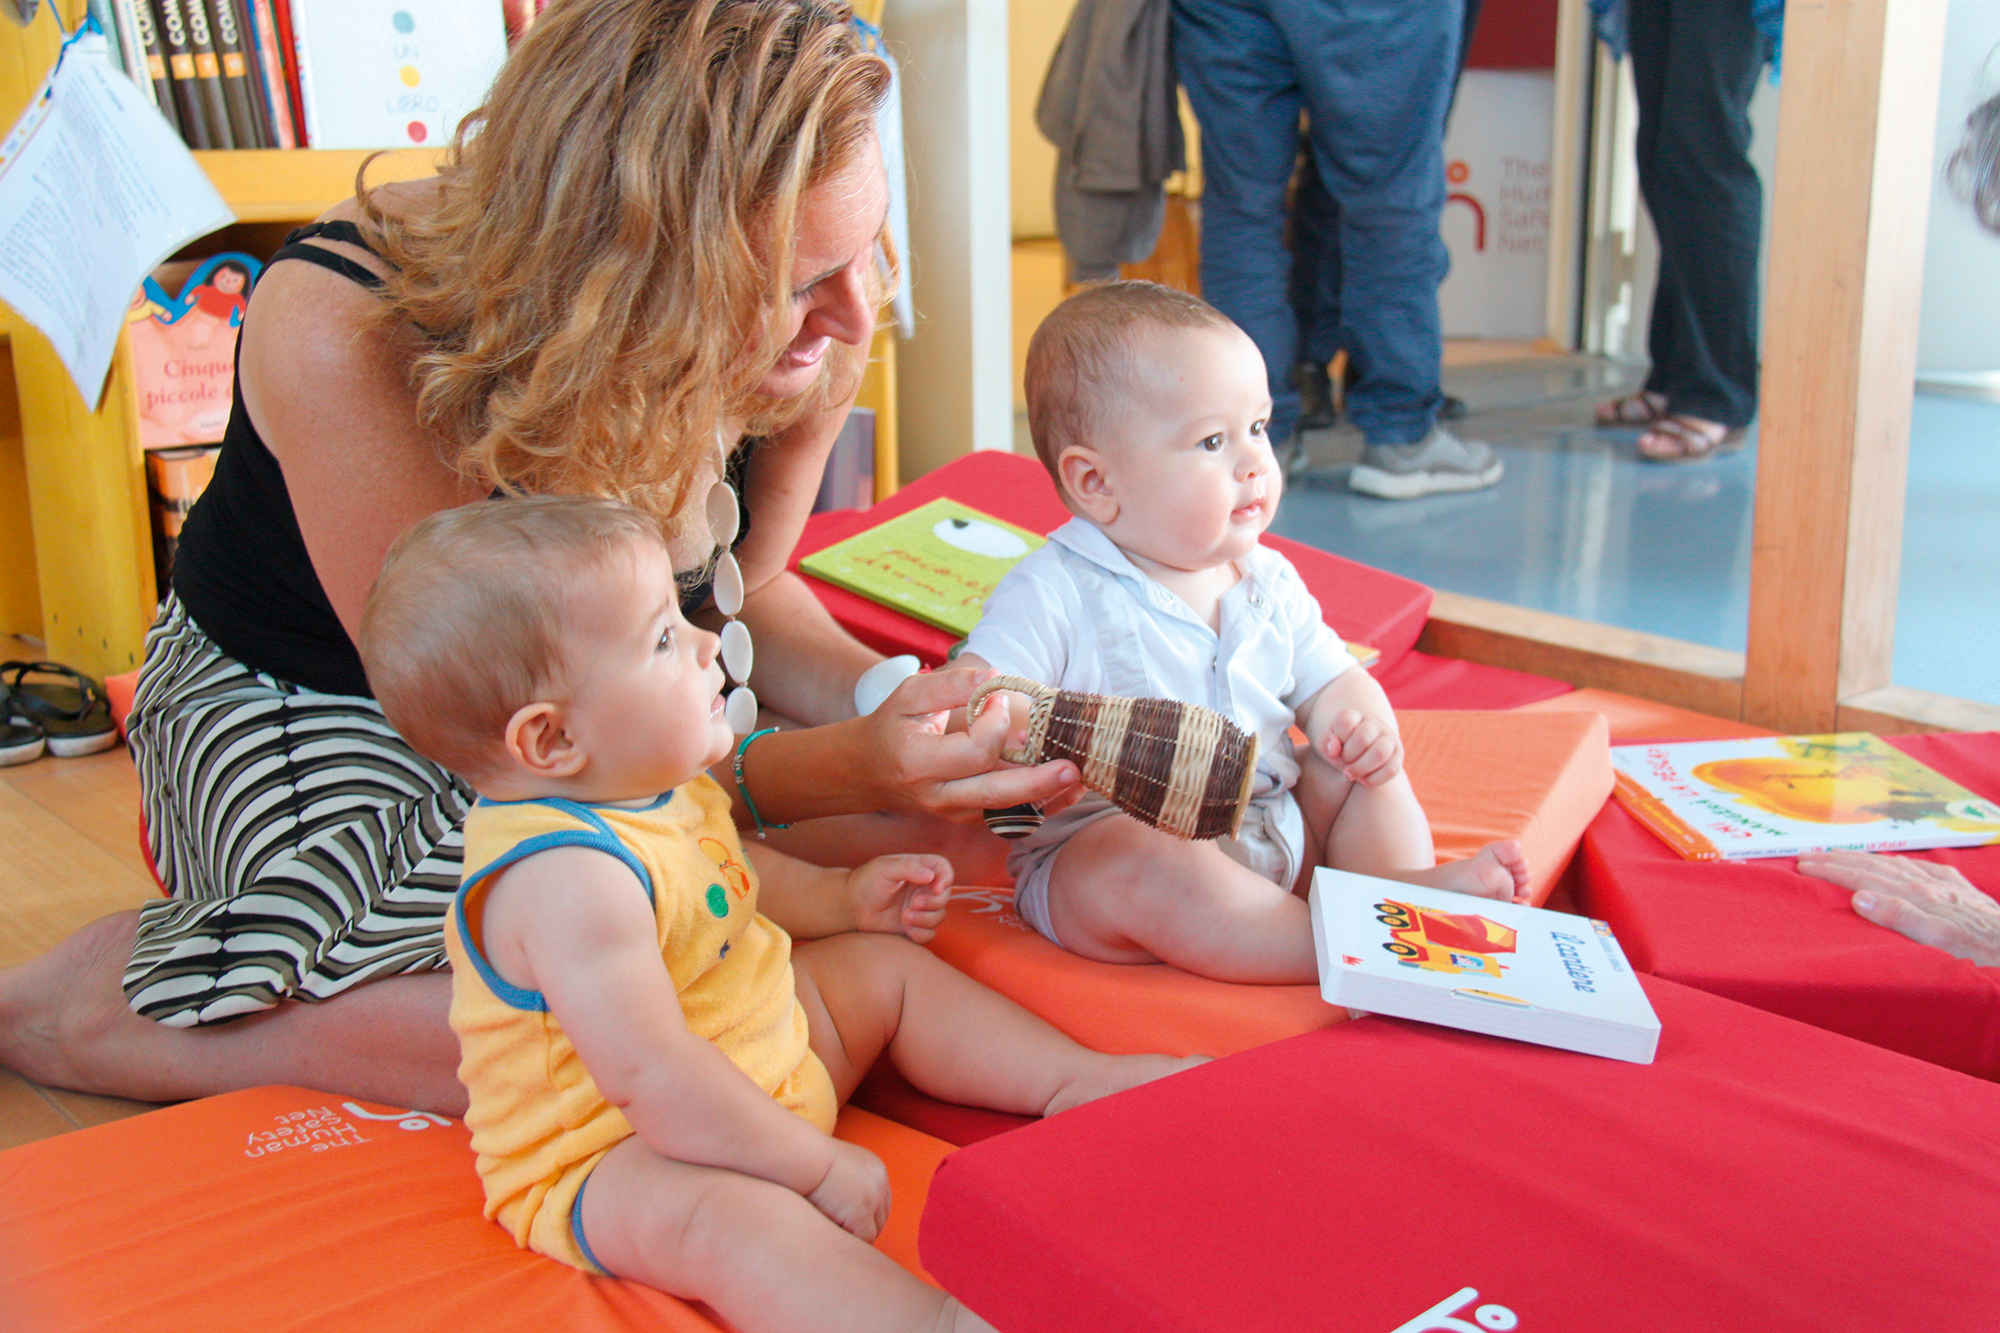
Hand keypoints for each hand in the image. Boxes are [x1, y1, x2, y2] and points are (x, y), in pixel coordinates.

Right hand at [805, 1139, 890, 1241]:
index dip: (868, 1217)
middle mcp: (879, 1183)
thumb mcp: (837, 1164)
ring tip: (838, 1242)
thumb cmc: (809, 1162)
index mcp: (875, 1170)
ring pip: (872, 1231)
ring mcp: (873, 1198)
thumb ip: (846, 1180)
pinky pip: (863, 1239)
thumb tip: (842, 1200)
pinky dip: (851, 1242)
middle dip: (864, 1229)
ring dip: (856, 1237)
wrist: (803, 1158)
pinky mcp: (861, 1214)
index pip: (881, 1202)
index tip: (852, 1226)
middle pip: (880, 1218)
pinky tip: (835, 1243)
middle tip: (846, 1239)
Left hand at [848, 853, 953, 942]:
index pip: (943, 869)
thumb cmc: (866, 881)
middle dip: (932, 902)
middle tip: (913, 903)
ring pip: (939, 916)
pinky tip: (906, 929)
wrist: (851, 906)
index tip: (936, 888)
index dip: (946, 878)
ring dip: (925, 919)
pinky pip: (929, 934)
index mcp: (919, 870)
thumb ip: (908, 867)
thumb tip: (930, 875)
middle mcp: (922, 889)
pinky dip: (921, 933)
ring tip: (904, 917)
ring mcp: (919, 909)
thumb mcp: (884, 867)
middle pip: (944, 896)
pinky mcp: (914, 927)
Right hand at [860, 665, 1082, 820]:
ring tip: (1080, 779)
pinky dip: (1040, 803)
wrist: (866, 772)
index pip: (974, 751)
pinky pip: (1009, 816)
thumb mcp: (908, 696)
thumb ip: (950, 685)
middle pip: (996, 796)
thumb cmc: (890, 727)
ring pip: (1007, 812)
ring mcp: (954, 813)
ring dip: (1047, 796)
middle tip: (1073, 768)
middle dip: (1038, 783)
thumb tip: (994, 677)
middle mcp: (938, 796)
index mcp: (919, 763)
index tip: (998, 698)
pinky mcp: (968, 818)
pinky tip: (1067, 789)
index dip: (996, 723)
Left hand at [1319, 708, 1402, 785]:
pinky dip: (1375, 779)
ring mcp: (1389, 737)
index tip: (1334, 750)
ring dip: (1361, 768)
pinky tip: (1364, 781)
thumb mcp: (1327, 744)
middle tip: (1343, 766)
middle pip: (1362, 738)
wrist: (1361, 753)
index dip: (1337, 739)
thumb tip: (1334, 747)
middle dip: (1348, 757)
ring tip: (1350, 775)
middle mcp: (1374, 722)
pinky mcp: (1398, 753)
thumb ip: (1326, 743)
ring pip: (1380, 753)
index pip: (1345, 721)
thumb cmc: (1340, 748)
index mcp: (1354, 715)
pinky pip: (1392, 768)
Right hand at [1796, 851, 1999, 966]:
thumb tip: (1859, 896)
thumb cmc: (1982, 953)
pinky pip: (1922, 869)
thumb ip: (1900, 916)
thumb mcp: (1941, 940)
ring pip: (1895, 865)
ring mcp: (1948, 884)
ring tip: (1840, 855)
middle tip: (1808, 856)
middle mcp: (1930, 885)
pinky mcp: (1963, 888)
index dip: (1832, 870)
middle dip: (1839, 860)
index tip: (1802, 865)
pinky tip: (1894, 862)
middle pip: (1875, 867)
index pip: (1864, 878)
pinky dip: (1899, 864)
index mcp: (1919, 896)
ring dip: (1863, 859)